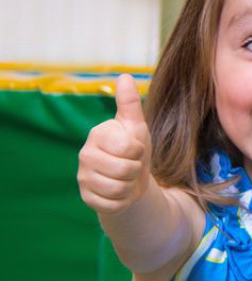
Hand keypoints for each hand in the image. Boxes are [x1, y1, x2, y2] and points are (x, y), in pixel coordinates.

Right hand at [78, 74, 153, 214]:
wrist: (132, 180)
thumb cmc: (134, 150)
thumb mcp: (137, 127)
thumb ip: (130, 104)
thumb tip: (125, 76)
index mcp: (98, 134)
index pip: (128, 147)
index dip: (139, 151)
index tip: (134, 150)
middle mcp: (85, 154)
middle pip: (125, 170)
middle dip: (136, 171)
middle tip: (131, 166)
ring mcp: (83, 177)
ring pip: (118, 188)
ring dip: (129, 186)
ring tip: (125, 179)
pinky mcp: (86, 197)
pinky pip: (112, 204)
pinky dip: (122, 201)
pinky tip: (118, 192)